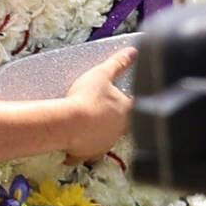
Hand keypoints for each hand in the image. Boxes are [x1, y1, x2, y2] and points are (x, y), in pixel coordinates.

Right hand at [62, 47, 136, 162]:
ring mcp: (105, 143)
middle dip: (117, 119)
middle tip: (106, 111)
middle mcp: (120, 130)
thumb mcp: (102, 74)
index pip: (137, 106)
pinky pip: (88, 152)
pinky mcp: (89, 153)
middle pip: (124, 125)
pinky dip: (83, 148)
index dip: (133, 102)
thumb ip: (118, 63)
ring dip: (101, 132)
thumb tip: (133, 52)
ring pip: (107, 139)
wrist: (68, 124)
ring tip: (90, 124)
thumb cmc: (86, 99)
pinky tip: (77, 143)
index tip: (129, 99)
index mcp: (128, 111)